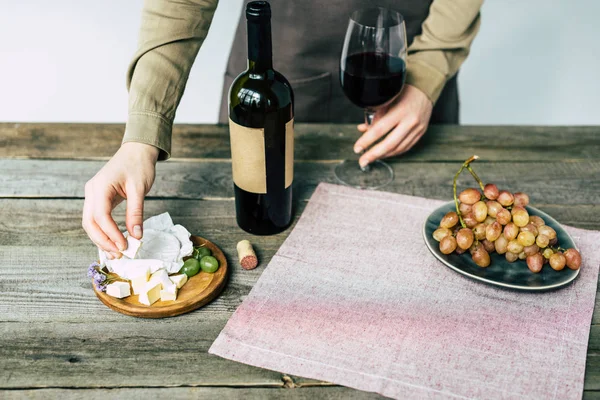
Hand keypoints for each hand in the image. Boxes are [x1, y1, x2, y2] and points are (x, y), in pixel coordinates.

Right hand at [82, 142, 158, 258]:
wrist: (137, 151)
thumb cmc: (139, 165)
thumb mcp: (140, 189)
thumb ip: (136, 212)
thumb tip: (136, 236)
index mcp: (100, 187)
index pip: (101, 216)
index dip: (111, 234)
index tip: (124, 246)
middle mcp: (92, 191)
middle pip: (89, 222)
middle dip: (102, 241)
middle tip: (118, 255)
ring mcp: (93, 194)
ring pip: (90, 222)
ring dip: (101, 239)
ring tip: (116, 253)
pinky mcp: (98, 198)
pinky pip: (97, 218)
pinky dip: (103, 231)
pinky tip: (113, 242)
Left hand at [354, 84, 432, 167]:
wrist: (426, 89)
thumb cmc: (404, 91)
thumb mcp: (388, 98)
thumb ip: (375, 114)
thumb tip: (362, 129)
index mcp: (400, 111)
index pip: (380, 129)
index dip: (366, 141)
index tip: (357, 148)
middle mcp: (410, 122)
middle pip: (389, 144)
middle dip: (374, 154)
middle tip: (362, 161)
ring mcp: (417, 129)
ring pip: (398, 148)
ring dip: (383, 155)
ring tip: (371, 158)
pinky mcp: (420, 133)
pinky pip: (405, 147)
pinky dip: (393, 152)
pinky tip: (384, 153)